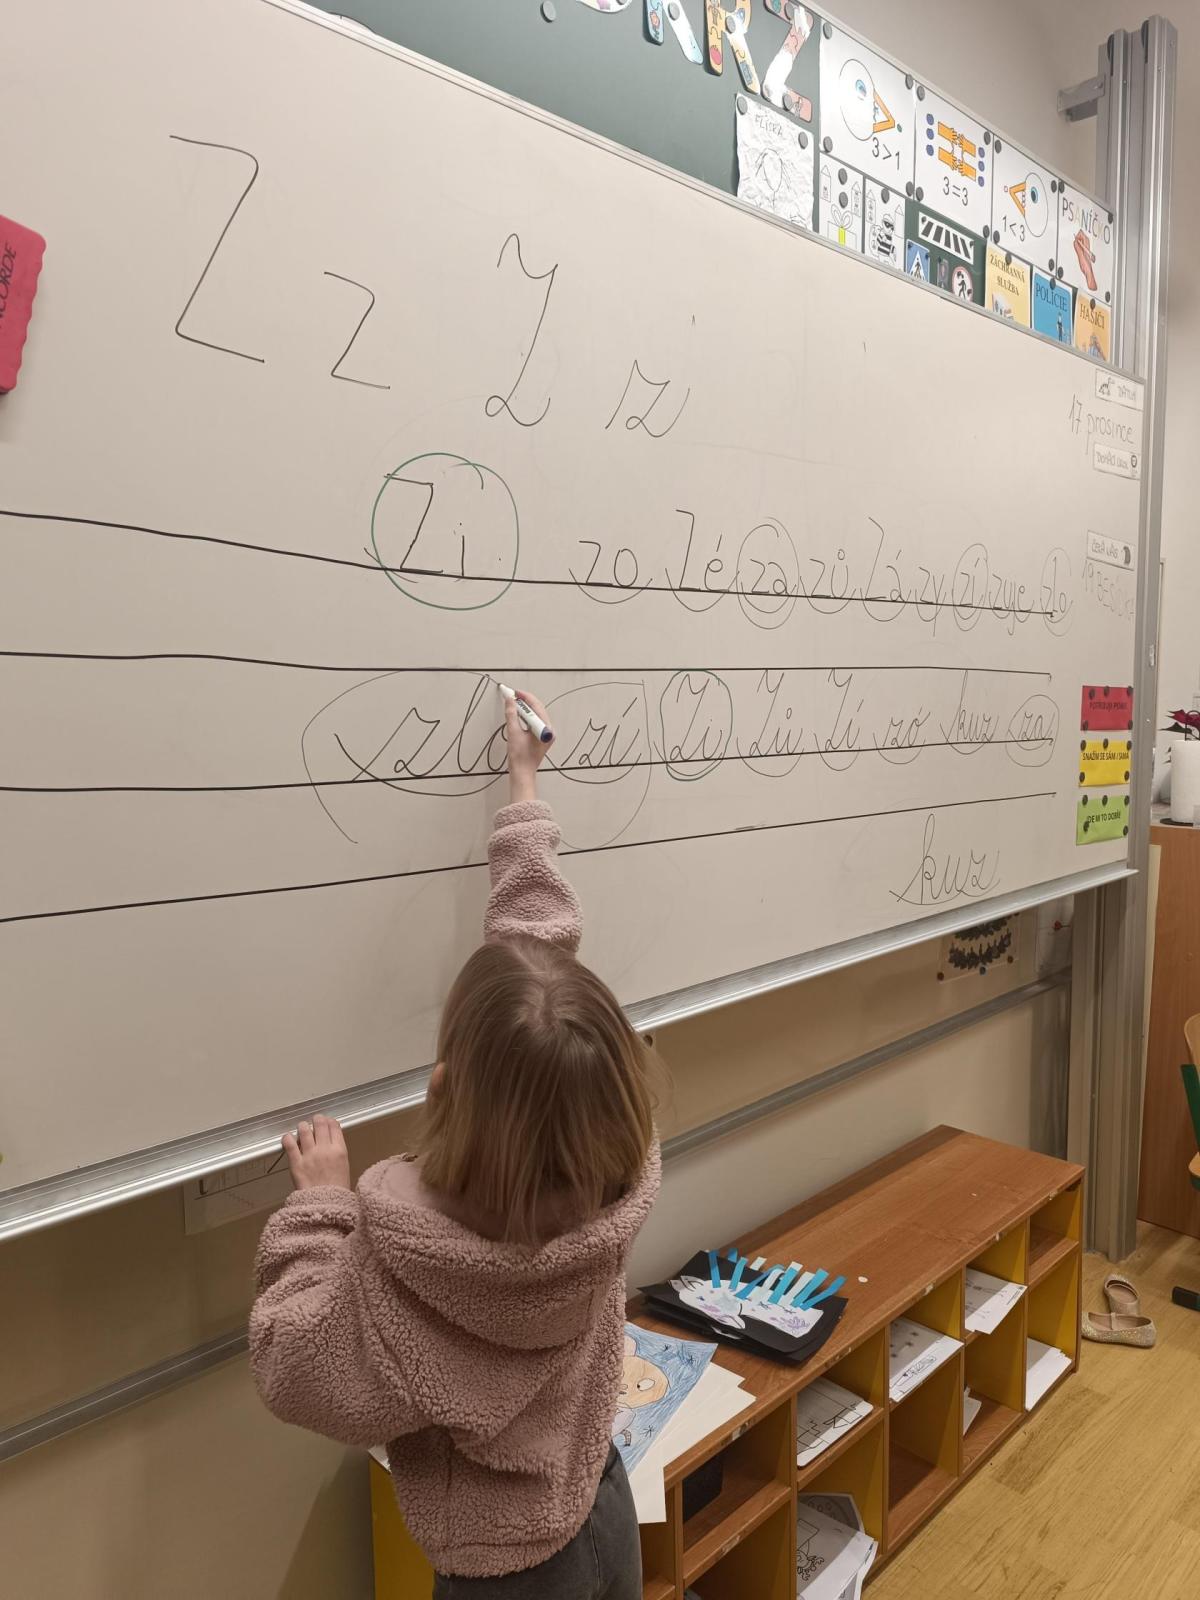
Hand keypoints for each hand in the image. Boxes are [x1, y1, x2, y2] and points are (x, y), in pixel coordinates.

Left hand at [281, 1114, 350, 1191]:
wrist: (326, 1206)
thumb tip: (329, 1142)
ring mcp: (310, 1155)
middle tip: (313, 1123)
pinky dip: (288, 1138)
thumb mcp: (344, 1167)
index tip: (326, 1122)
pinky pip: (289, 1144)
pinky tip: (288, 1138)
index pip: (334, 1126)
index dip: (329, 1121)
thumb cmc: (337, 1190)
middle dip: (316, 1120)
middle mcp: (325, 1149)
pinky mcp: (296, 1163)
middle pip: (320, 1124)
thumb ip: (337, 1152)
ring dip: (302, 1127)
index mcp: (340, 1150)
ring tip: (302, 1129)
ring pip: (304, 1130)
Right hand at [504, 689, 553, 803]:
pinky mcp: (540, 737)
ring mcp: (545, 734)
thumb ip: (511, 714)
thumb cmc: (520, 758)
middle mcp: (548, 731)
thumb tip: (510, 701)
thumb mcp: (513, 733)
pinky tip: (516, 714)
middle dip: (524, 701)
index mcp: (546, 729)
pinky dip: (524, 716)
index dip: (524, 697)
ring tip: (512, 703)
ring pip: (535, 715)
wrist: (522, 773)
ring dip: (524, 709)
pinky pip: (533, 722)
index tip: (513, 692)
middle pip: (537, 709)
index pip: (536, 707)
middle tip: (511, 696)